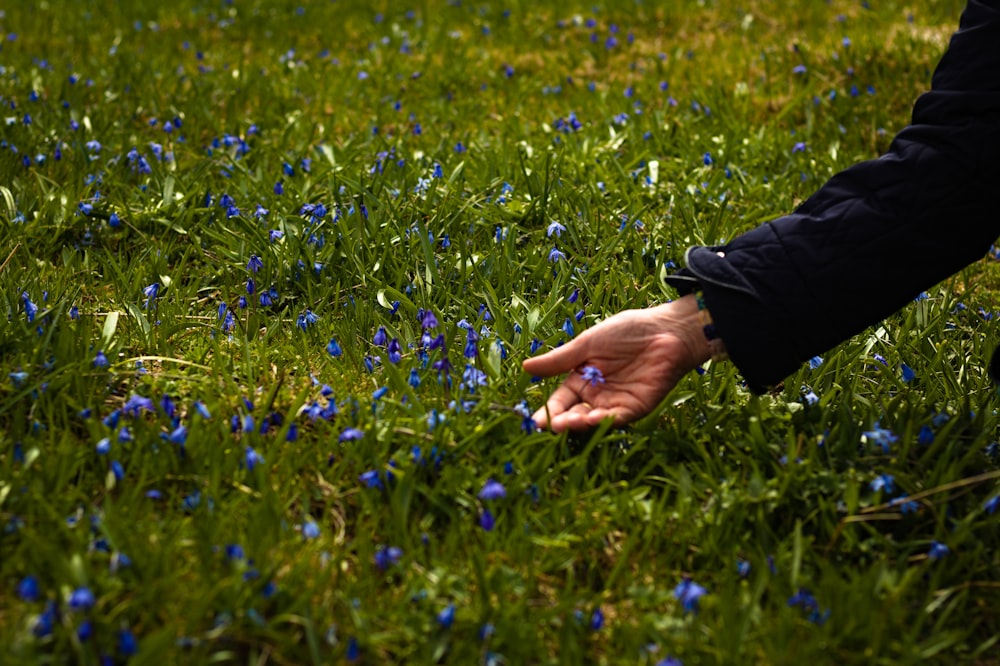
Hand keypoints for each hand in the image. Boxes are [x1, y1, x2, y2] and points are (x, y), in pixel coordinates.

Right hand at [521, 295, 712, 431]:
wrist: (666, 331)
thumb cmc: (627, 331)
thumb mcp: (586, 345)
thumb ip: (558, 360)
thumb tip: (525, 367)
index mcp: (581, 379)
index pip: (560, 400)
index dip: (548, 410)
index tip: (535, 420)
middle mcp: (596, 395)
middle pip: (573, 414)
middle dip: (561, 421)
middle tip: (549, 426)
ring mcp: (615, 404)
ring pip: (592, 420)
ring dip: (579, 424)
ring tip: (566, 424)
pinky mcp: (635, 408)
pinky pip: (616, 419)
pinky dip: (603, 421)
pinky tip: (591, 419)